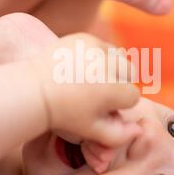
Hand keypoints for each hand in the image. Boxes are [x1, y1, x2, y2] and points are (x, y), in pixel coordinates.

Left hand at [36, 33, 141, 148]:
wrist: (34, 92)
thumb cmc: (64, 115)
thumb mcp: (91, 131)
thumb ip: (119, 136)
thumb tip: (139, 129)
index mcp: (112, 90)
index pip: (133, 96)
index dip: (118, 105)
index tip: (101, 108)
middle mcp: (106, 65)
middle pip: (130, 72)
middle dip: (120, 83)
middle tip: (99, 93)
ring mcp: (94, 48)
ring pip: (119, 57)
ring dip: (112, 67)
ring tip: (93, 80)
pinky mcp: (84, 38)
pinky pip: (103, 46)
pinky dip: (98, 55)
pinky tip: (83, 68)